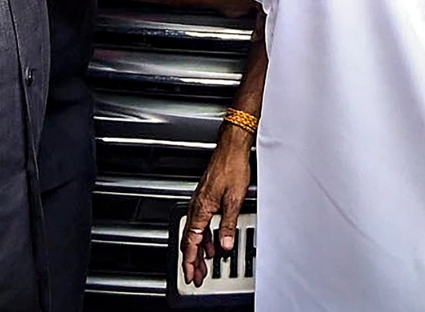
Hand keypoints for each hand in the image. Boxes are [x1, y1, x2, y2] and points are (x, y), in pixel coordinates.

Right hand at [180, 123, 254, 286]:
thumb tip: (225, 244)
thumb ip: (228, 224)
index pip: (191, 242)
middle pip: (190, 240)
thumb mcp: (234, 199)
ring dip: (199, 250)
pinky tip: (212, 242)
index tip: (192, 274)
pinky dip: (204, 236)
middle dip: (193, 260)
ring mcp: (201, 201)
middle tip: (196, 275)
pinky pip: (201, 223)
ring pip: (195, 232)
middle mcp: (197, 205)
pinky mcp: (206, 197)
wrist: (232, 147)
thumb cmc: (232, 166)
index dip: (191, 261)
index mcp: (201, 209)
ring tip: (205, 264)